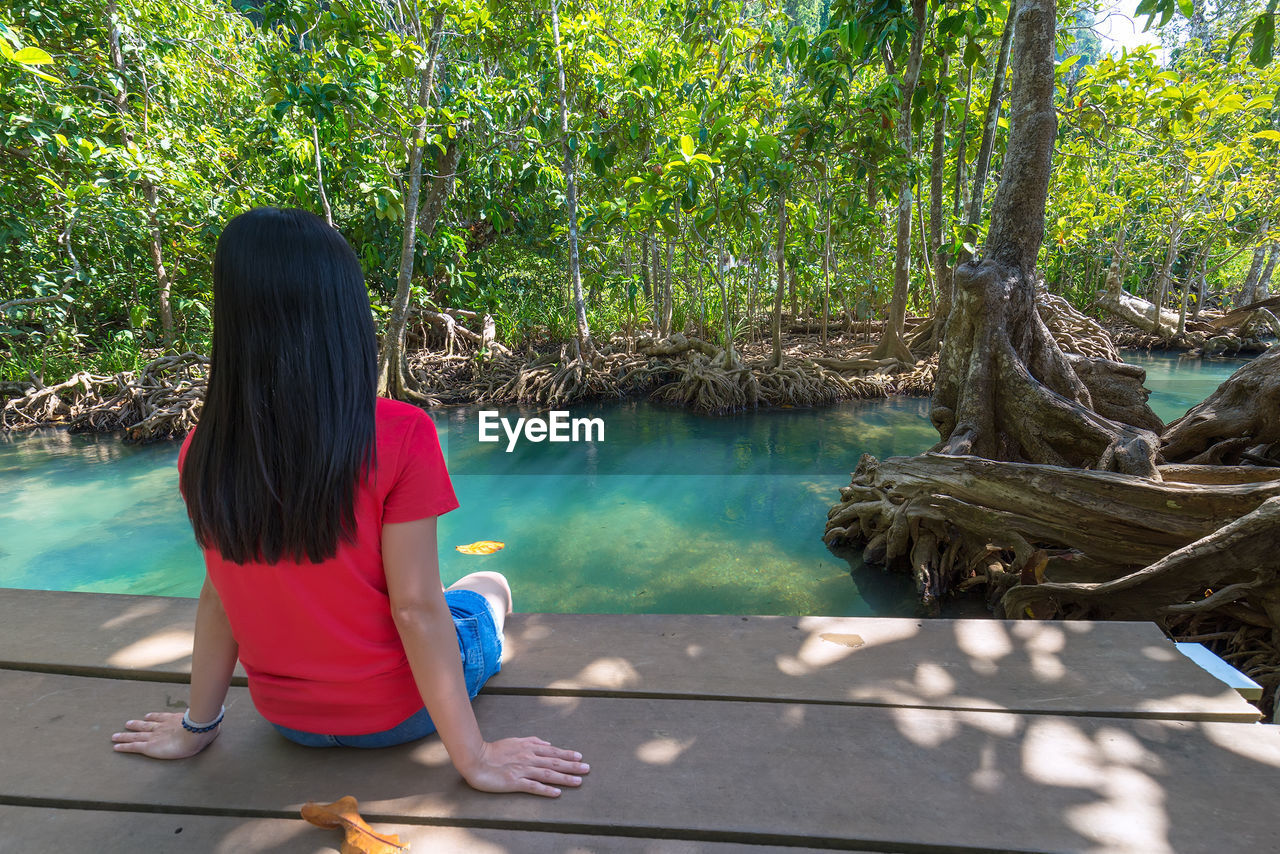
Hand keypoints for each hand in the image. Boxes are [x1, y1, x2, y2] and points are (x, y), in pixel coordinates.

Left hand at [111, 712, 219, 759]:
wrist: (195, 734)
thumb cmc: (203, 729)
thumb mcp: (205, 723)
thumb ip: (207, 720)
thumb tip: (218, 718)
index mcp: (173, 721)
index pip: (160, 718)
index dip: (153, 718)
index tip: (147, 717)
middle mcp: (161, 727)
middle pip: (145, 726)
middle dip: (135, 725)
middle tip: (127, 724)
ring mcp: (154, 736)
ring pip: (135, 735)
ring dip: (124, 735)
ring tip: (115, 735)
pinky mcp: (149, 746)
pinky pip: (133, 746)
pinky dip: (124, 746)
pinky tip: (116, 746)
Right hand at [462, 737, 588, 797]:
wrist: (475, 758)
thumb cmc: (494, 750)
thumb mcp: (515, 740)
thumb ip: (531, 741)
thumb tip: (547, 743)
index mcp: (528, 748)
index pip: (552, 751)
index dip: (567, 754)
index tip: (580, 756)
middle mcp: (528, 758)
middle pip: (554, 762)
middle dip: (572, 766)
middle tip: (587, 769)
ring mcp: (522, 770)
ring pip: (548, 773)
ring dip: (564, 778)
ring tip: (579, 781)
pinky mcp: (514, 782)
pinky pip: (533, 786)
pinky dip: (546, 789)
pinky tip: (556, 793)